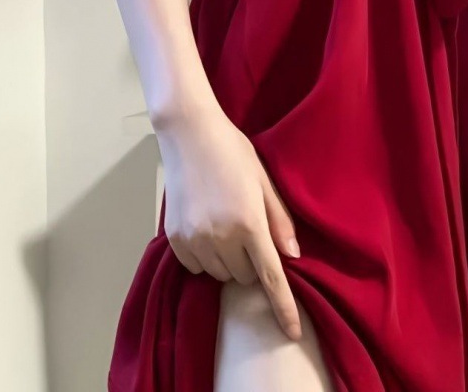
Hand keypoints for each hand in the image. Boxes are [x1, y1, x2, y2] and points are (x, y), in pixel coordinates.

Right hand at [155, 107, 302, 339]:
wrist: (188, 134)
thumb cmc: (233, 151)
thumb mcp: (263, 180)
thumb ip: (278, 220)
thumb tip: (292, 255)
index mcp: (249, 223)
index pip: (270, 277)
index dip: (283, 308)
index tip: (293, 332)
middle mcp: (220, 237)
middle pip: (245, 277)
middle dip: (253, 262)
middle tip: (249, 229)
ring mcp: (194, 240)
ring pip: (221, 274)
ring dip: (229, 261)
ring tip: (226, 223)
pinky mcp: (174, 239)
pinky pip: (196, 267)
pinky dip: (206, 257)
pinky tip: (206, 227)